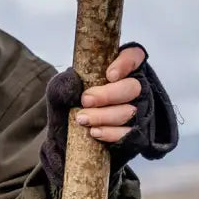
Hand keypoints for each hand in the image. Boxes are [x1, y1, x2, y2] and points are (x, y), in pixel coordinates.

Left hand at [40, 42, 178, 190]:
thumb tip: (72, 81)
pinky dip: (111, 133)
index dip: (126, 63)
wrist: (69, 141)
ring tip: (83, 119)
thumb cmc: (69, 108)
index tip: (110, 75)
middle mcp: (133, 89)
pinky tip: (95, 132)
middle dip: (108, 94)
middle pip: (133, 87)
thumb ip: (64, 84)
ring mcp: (137, 111)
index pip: (133, 56)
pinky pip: (129, 133)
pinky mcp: (135, 134)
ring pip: (130, 111)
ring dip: (104, 115)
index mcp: (120, 70)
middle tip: (86, 100)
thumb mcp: (61, 93)